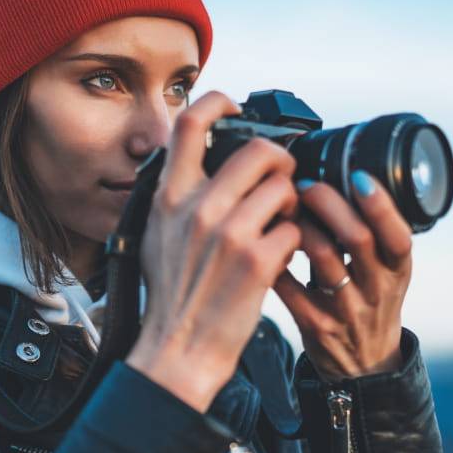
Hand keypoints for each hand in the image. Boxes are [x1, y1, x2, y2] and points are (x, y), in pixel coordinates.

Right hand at [126, 92, 302, 412]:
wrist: (178, 349)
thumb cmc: (171, 295)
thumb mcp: (156, 235)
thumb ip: (177, 196)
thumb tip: (196, 159)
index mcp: (169, 197)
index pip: (191, 124)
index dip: (220, 103)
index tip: (237, 110)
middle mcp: (197, 208)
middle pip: (259, 150)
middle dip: (281, 161)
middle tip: (283, 179)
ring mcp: (229, 234)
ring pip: (285, 189)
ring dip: (293, 204)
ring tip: (282, 225)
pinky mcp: (258, 263)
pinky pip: (296, 231)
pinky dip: (295, 243)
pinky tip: (281, 259)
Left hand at [273, 172, 411, 382]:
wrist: (364, 364)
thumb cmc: (370, 300)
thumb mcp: (387, 271)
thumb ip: (374, 233)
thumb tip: (345, 175)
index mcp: (398, 271)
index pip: (398, 235)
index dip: (380, 205)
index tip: (357, 176)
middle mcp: (377, 290)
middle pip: (357, 239)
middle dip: (329, 203)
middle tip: (306, 184)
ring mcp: (346, 311)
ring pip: (322, 259)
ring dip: (300, 226)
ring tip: (285, 209)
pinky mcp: (315, 326)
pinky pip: (290, 286)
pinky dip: (277, 258)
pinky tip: (267, 241)